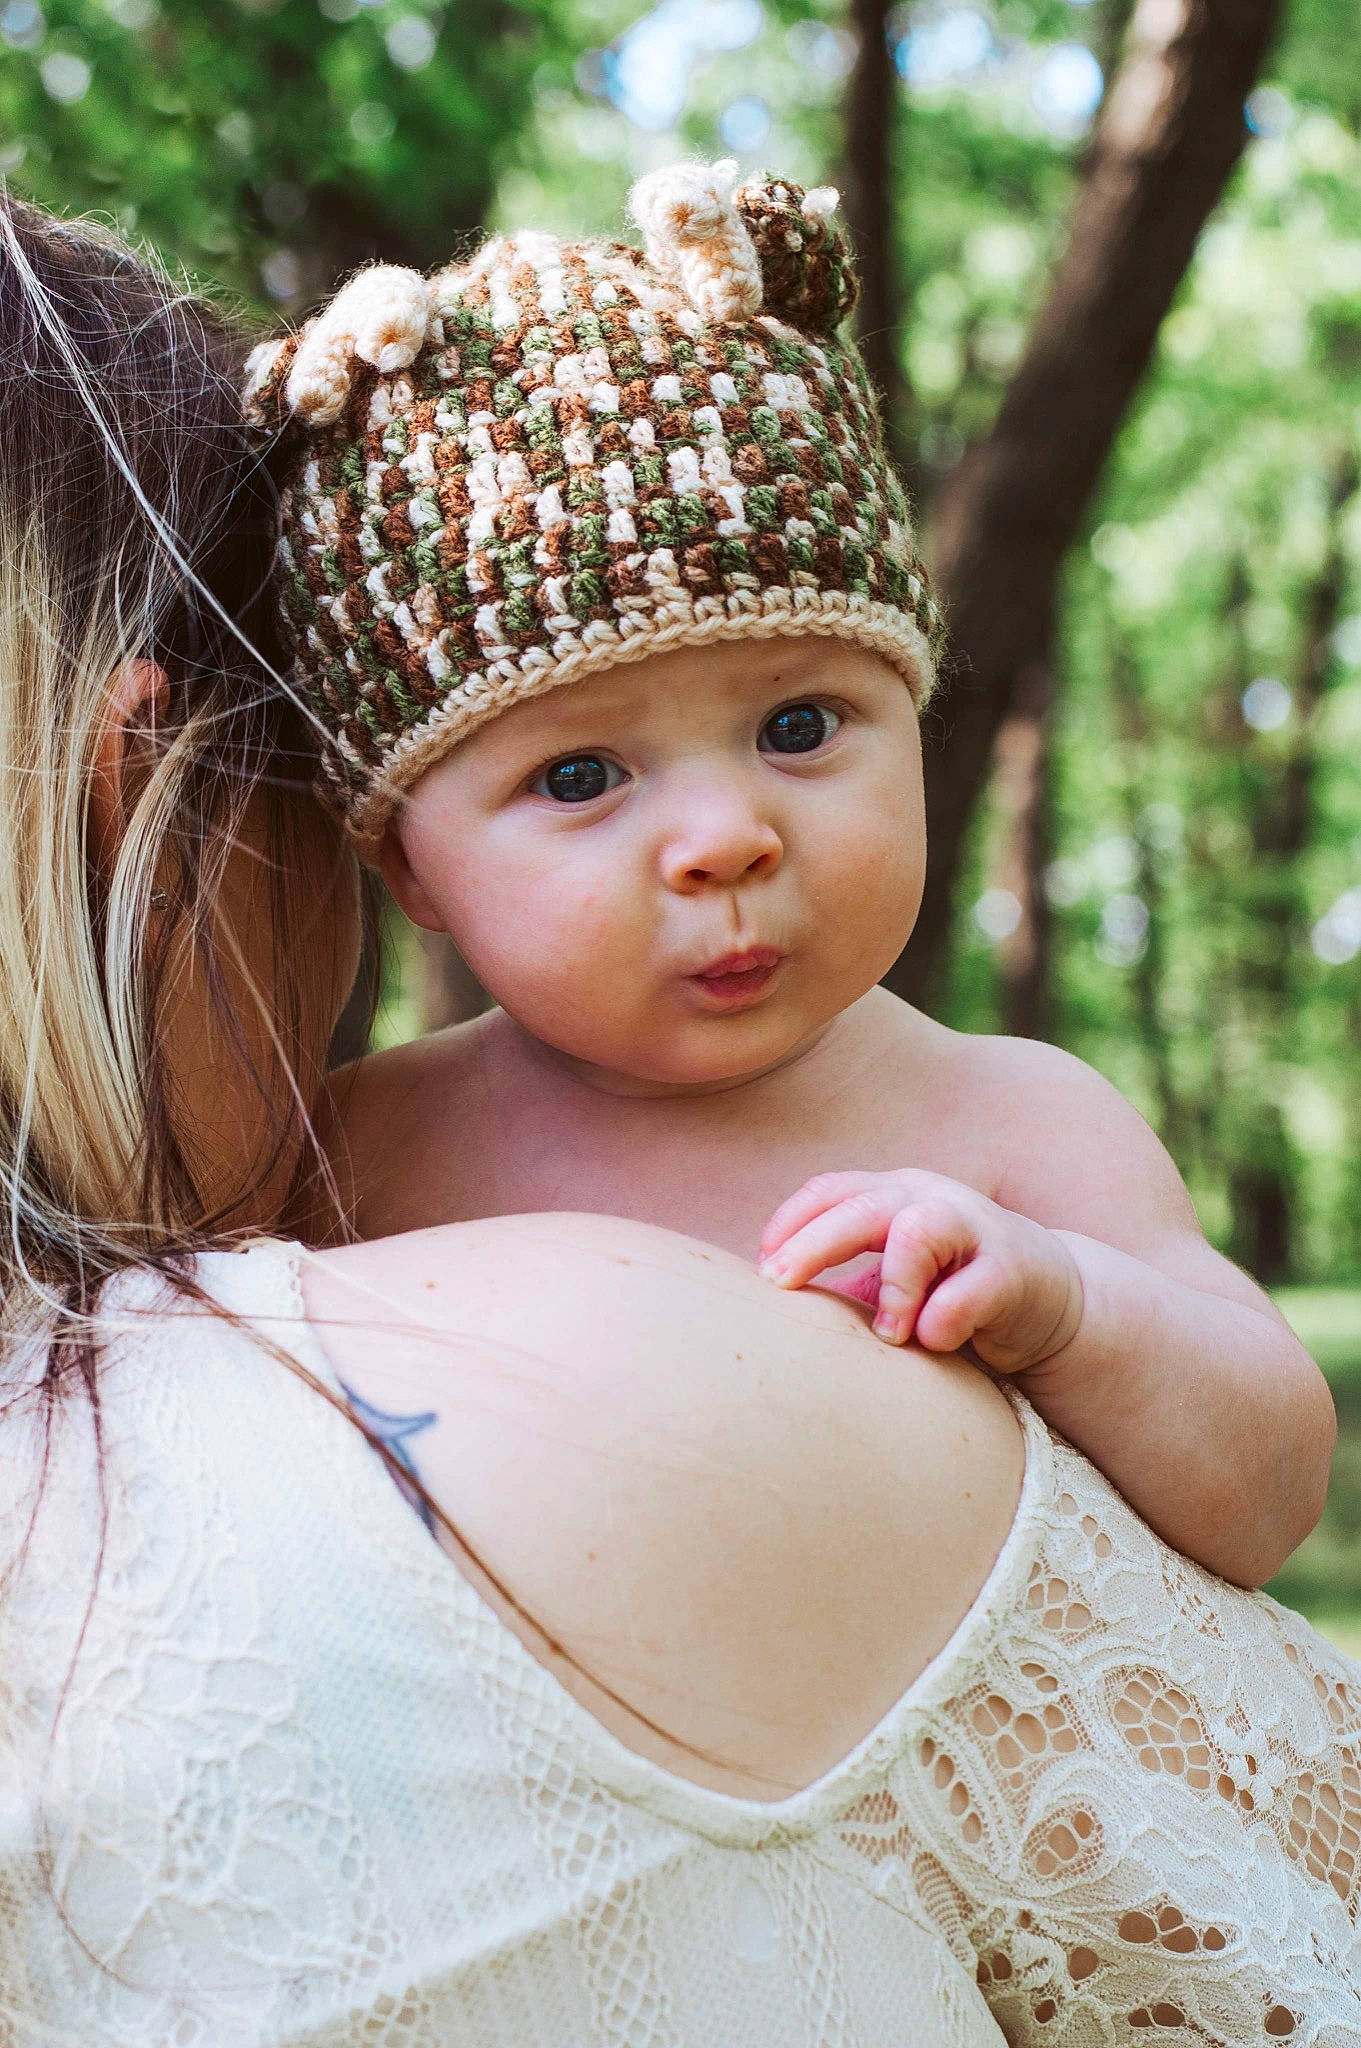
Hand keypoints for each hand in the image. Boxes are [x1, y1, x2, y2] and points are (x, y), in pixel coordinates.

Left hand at [758, 1168, 1083, 1373]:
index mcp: (895, 1196)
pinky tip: (935, 1342)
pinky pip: (969, 1291)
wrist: (1052, 1303)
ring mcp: (975, 1230)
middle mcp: (931, 1201)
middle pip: (860, 1207)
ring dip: (891, 1286)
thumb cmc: (955, 1291)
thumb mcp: (896, 1278)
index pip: (831, 1190)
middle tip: (777, 1286)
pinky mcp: (1012, 1271)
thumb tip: (771, 1310)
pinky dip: (943, 1322)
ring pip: (915, 1232)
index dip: (790, 1223)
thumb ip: (849, 1284)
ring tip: (888, 1333)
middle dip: (811, 1246)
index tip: (760, 1268)